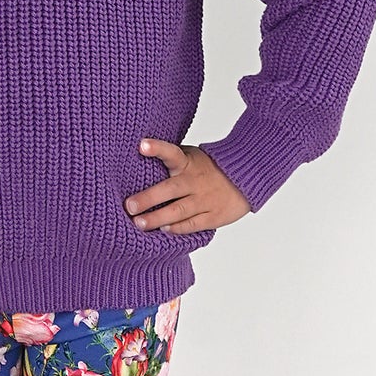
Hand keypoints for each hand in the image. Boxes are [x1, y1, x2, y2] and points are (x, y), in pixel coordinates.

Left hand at [125, 138, 250, 232]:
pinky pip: (192, 224)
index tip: (142, 145)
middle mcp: (195, 181)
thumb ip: (171, 160)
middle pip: (170, 189)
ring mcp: (205, 200)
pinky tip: (163, 230)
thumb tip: (139, 158)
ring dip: (157, 218)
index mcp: (188, 163)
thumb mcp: (191, 156)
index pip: (172, 153)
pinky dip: (177, 228)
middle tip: (129, 206)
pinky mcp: (213, 216)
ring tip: (139, 223)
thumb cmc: (208, 168)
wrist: (246, 178)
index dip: (157, 148)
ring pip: (178, 211)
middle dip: (148, 198)